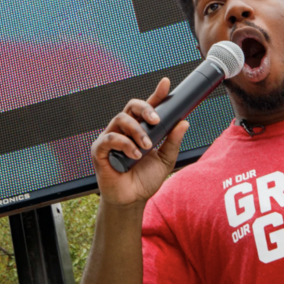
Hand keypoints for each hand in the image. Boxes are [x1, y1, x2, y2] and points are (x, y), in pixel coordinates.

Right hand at [90, 78, 189, 208]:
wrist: (132, 200)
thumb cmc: (145, 179)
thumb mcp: (165, 160)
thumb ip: (173, 142)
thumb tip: (184, 122)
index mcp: (141, 129)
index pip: (148, 107)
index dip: (157, 93)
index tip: (166, 83)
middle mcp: (125, 130)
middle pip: (132, 106)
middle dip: (145, 108)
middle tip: (157, 120)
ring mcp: (111, 137)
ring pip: (121, 119)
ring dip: (137, 131)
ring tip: (146, 147)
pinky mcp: (100, 150)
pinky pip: (109, 138)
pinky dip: (124, 144)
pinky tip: (134, 155)